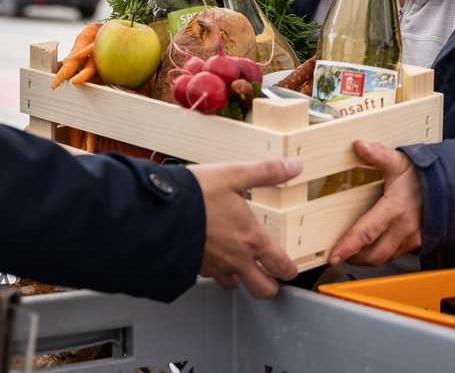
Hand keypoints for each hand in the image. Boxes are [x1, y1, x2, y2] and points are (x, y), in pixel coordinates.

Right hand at [190, 158, 301, 297]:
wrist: (159, 210)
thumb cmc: (197, 193)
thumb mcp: (234, 174)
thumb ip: (266, 172)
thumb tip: (295, 166)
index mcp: (252, 239)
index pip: (281, 266)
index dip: (289, 270)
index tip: (289, 269)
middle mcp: (236, 259)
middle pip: (262, 289)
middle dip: (269, 286)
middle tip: (270, 279)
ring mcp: (214, 267)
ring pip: (234, 285)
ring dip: (239, 279)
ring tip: (238, 266)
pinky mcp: (194, 267)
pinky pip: (209, 276)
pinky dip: (214, 270)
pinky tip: (210, 257)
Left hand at [329, 140, 422, 266]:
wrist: (449, 186)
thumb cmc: (422, 175)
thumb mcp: (398, 161)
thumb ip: (378, 155)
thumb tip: (360, 146)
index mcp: (395, 208)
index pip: (367, 232)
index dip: (348, 246)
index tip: (333, 257)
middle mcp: (404, 228)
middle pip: (374, 254)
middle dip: (354, 258)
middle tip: (337, 255)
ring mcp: (412, 238)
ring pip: (385, 258)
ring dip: (366, 259)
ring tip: (351, 253)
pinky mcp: (416, 243)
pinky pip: (395, 255)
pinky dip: (380, 254)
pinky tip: (371, 247)